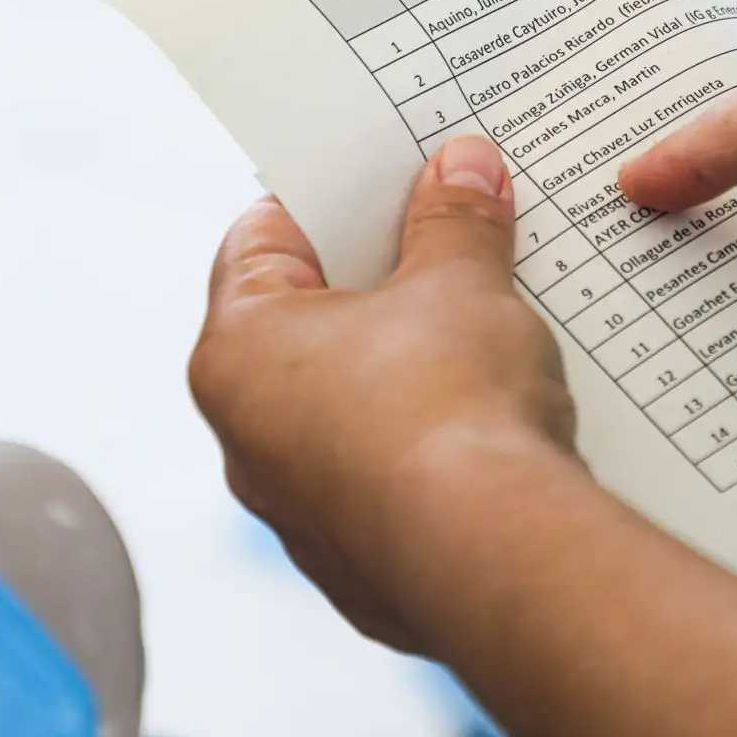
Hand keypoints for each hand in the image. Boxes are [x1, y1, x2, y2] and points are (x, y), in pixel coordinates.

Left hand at [189, 137, 575, 651]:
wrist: (497, 556)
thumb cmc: (451, 410)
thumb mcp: (462, 282)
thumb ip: (455, 220)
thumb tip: (459, 170)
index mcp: (238, 352)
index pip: (264, 239)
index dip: (333, 196)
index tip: (392, 176)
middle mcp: (248, 438)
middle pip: (309, 326)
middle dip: (384, 281)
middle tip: (452, 241)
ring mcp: (302, 512)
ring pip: (352, 409)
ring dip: (410, 368)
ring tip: (488, 333)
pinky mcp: (363, 566)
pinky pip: (392, 479)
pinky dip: (433, 446)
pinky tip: (495, 425)